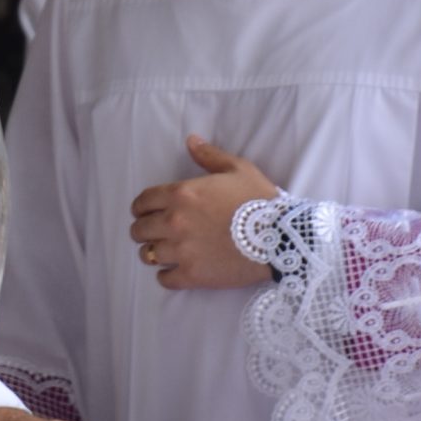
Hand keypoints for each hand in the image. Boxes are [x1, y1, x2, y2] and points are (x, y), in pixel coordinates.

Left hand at [128, 135, 275, 289]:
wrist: (281, 237)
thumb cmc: (260, 200)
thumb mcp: (237, 169)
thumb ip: (209, 155)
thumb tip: (191, 140)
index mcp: (181, 194)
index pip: (142, 202)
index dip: (141, 208)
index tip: (145, 212)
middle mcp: (175, 222)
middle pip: (139, 230)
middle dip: (144, 230)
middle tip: (155, 233)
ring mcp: (182, 251)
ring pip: (148, 255)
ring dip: (154, 253)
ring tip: (165, 252)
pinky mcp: (193, 275)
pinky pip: (165, 279)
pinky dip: (167, 276)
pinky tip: (176, 271)